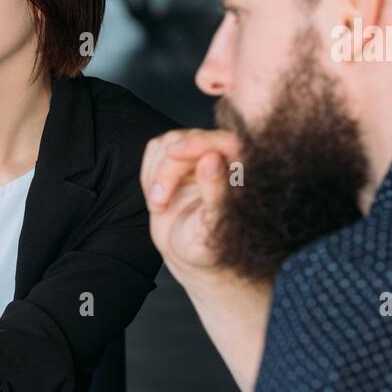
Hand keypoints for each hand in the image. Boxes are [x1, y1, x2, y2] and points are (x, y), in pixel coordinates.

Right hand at [140, 129, 240, 280]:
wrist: (187, 252)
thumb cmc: (205, 246)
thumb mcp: (211, 228)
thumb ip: (216, 193)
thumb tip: (211, 159)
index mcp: (242, 173)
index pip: (224, 141)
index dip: (198, 142)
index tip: (174, 152)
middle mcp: (222, 158)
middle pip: (189, 139)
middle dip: (168, 170)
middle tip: (158, 202)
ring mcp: (198, 155)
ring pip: (169, 142)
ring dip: (156, 175)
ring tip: (158, 205)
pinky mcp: (177, 158)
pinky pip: (155, 150)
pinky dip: (149, 174)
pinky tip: (157, 196)